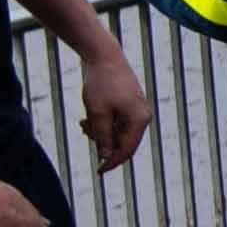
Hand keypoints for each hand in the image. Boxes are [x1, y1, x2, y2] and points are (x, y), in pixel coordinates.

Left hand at [77, 43, 150, 176]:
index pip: (127, 150)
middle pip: (123, 142)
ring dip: (101, 132)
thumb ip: (103, 138)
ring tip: (84, 122)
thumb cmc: (101, 84)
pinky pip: (118, 122)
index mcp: (139, 120)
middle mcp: (142, 116)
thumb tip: (106, 157)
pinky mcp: (130, 104)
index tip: (98, 171)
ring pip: (119, 132)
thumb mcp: (98, 113)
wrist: (104, 56)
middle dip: (103, 142)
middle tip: (84, 131)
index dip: (112, 162)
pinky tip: (89, 117)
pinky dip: (104, 123)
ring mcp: (137, 109)